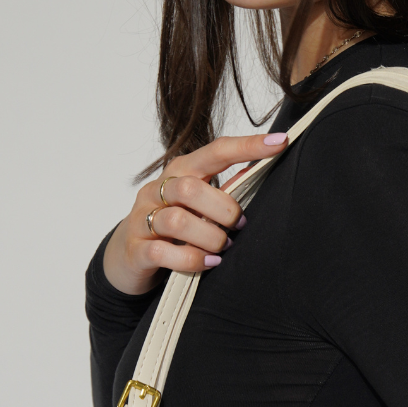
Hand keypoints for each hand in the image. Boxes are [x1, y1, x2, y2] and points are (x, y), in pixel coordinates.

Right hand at [103, 130, 288, 296]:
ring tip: (222, 247)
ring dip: (209, 238)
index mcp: (179, 171)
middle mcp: (157, 189)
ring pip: (177, 221)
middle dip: (224, 209)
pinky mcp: (136, 249)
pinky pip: (163, 253)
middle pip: (191, 188)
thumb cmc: (172, 227)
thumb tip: (257, 174)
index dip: (247, 146)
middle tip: (237, 226)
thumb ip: (224, 192)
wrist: (128, 256)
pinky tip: (209, 263)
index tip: (279, 142)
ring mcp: (143, 218)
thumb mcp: (198, 206)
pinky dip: (192, 260)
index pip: (215, 151)